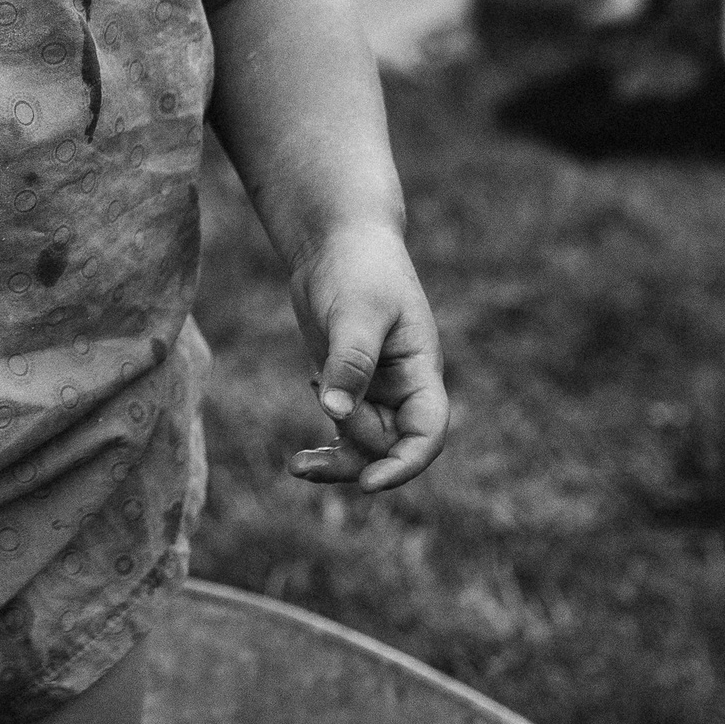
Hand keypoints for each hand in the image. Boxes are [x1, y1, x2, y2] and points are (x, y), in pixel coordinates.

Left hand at [285, 222, 449, 494]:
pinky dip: (325, 447)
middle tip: (315, 432)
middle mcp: (402, 387)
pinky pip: (341, 429)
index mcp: (420, 370)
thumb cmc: (358, 267)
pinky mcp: (344, 384)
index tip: (371, 484)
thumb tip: (332, 411)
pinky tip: (299, 458)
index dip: (406, 464)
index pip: (427, 432)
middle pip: (389, 445)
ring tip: (297, 467)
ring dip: (337, 462)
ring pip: (363, 445)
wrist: (336, 239)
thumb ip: (350, 361)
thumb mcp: (357, 311)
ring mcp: (373, 388)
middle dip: (356, 452)